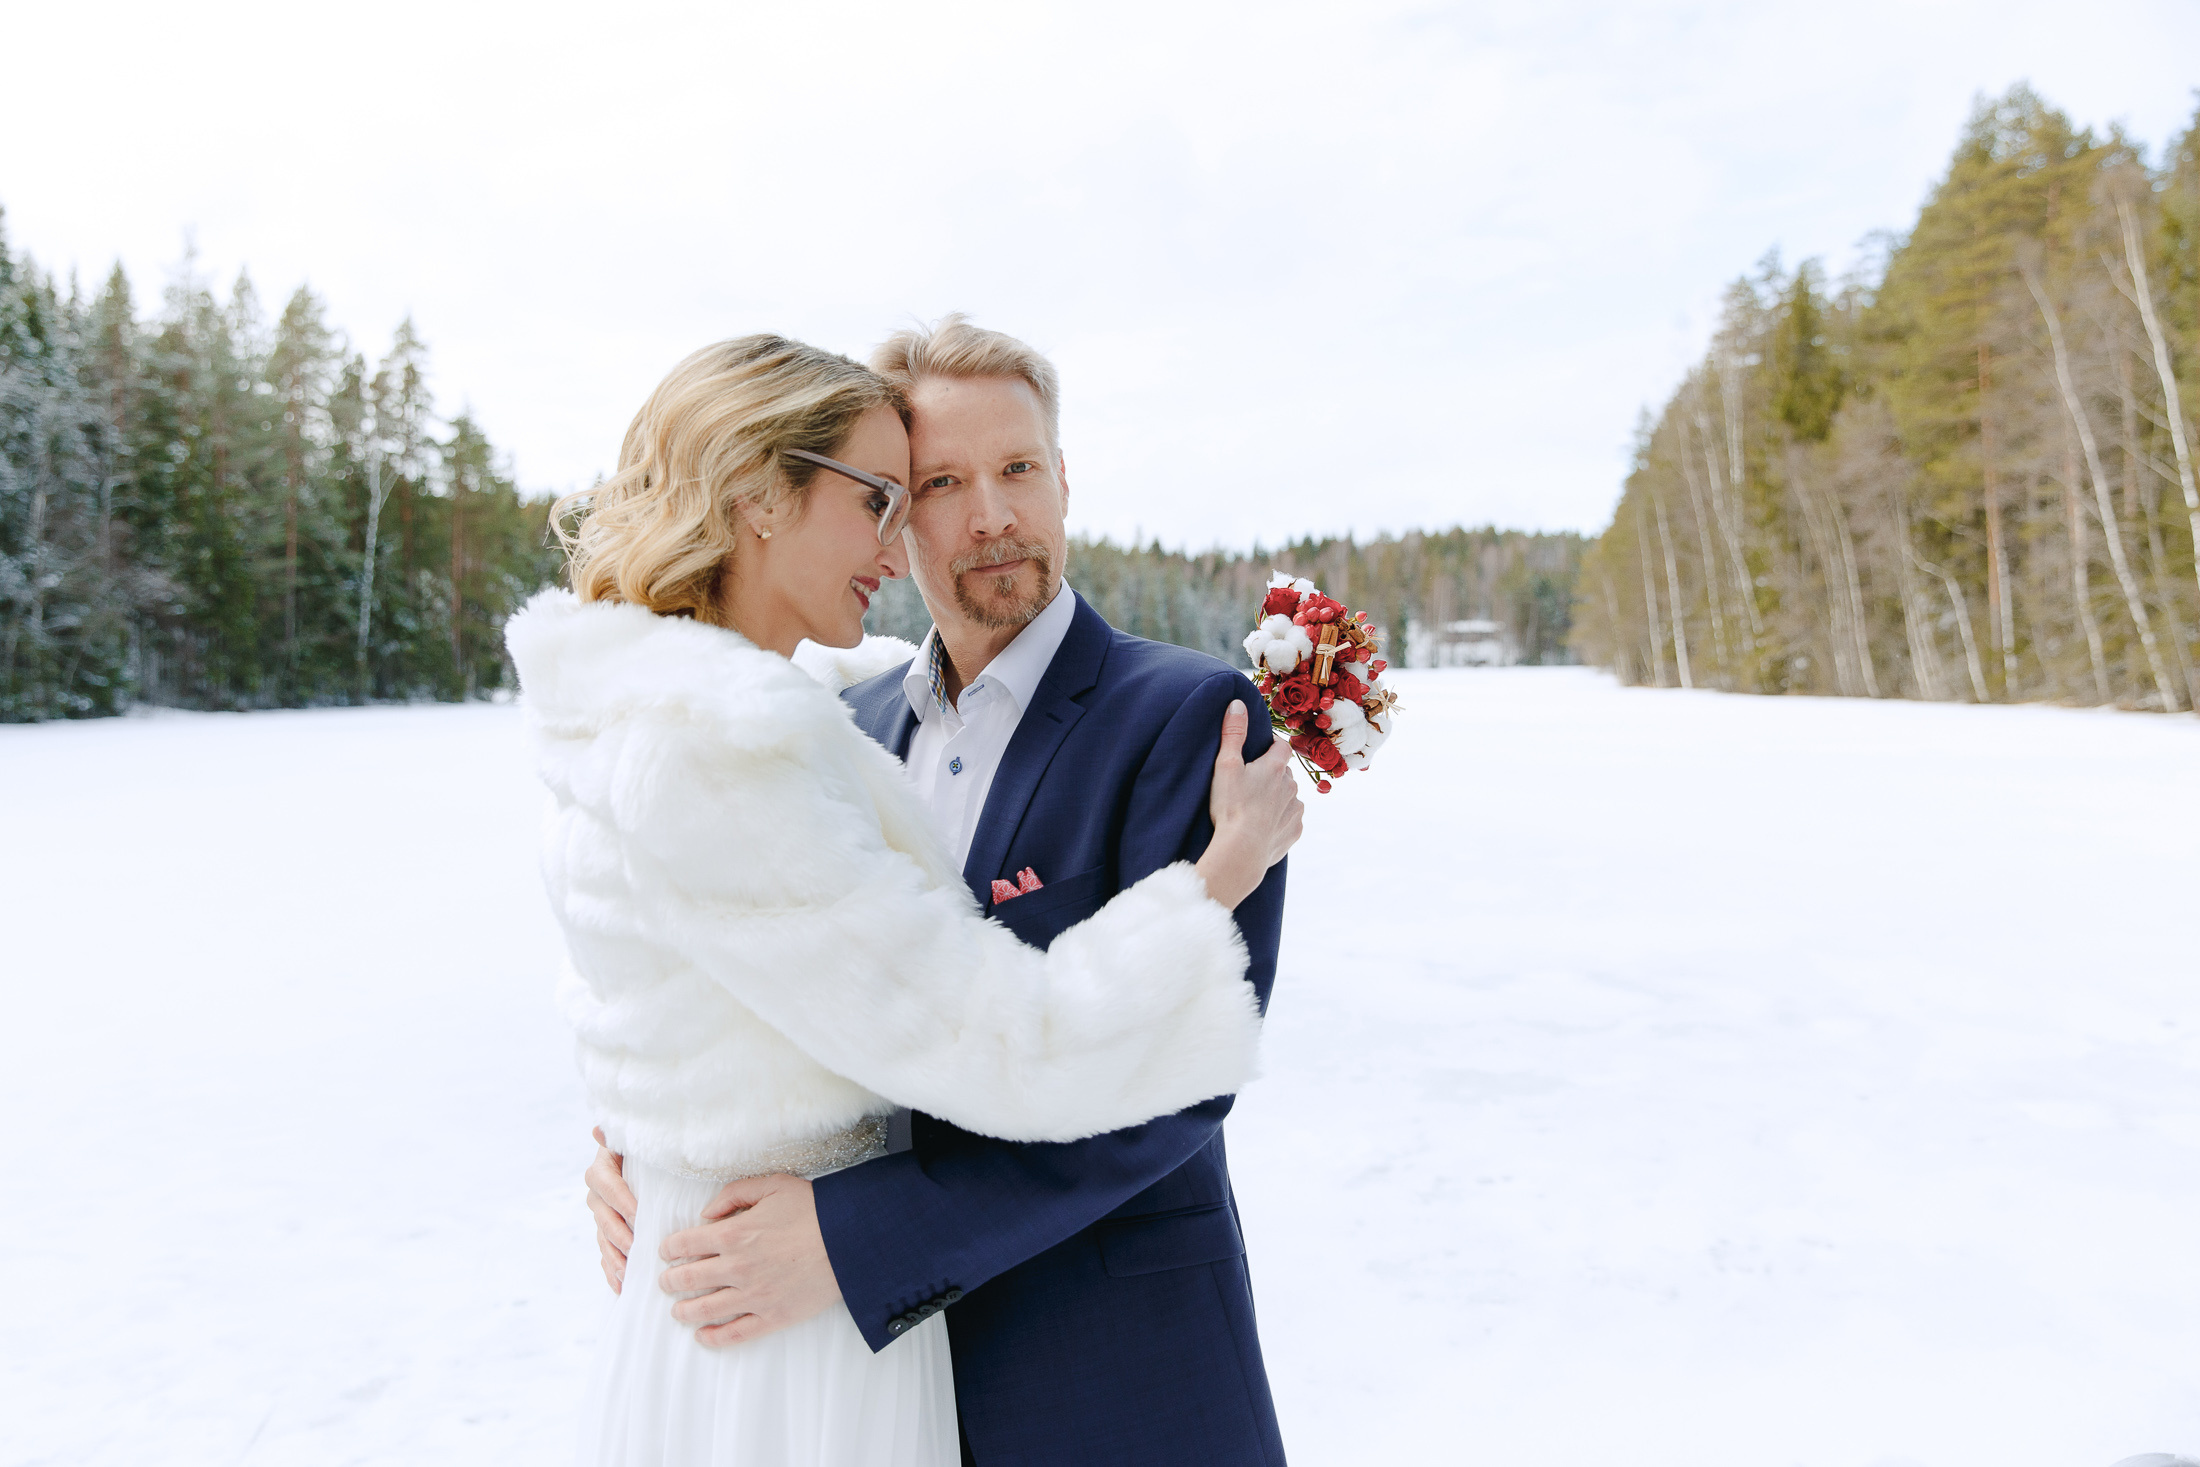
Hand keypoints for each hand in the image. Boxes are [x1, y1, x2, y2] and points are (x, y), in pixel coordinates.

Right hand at [586, 1126, 635, 1294]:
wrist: (645, 1163)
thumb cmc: (646, 1151)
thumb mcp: (636, 1142)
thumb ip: (621, 1136)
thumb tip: (598, 1129)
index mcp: (603, 1168)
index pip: (606, 1184)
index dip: (620, 1199)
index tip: (637, 1214)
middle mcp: (597, 1193)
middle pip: (602, 1216)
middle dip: (618, 1234)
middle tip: (635, 1250)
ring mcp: (600, 1216)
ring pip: (602, 1239)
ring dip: (613, 1258)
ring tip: (627, 1275)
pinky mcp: (606, 1233)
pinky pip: (604, 1254)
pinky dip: (611, 1270)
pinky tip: (620, 1287)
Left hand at [658, 1173, 843, 1347]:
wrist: (850, 1240)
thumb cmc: (814, 1209)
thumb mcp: (772, 1185)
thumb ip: (734, 1194)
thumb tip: (707, 1214)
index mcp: (732, 1234)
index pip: (684, 1244)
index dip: (669, 1249)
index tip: (666, 1252)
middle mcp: (736, 1268)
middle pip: (687, 1280)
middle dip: (670, 1281)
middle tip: (666, 1282)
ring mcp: (753, 1295)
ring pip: (704, 1310)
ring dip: (683, 1311)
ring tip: (678, 1310)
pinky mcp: (772, 1316)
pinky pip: (735, 1334)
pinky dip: (713, 1338)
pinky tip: (702, 1336)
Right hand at [1196, 699, 1303, 908]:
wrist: (1242, 852)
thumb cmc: (1231, 807)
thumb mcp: (1226, 765)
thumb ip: (1233, 733)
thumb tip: (1237, 703)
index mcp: (1275, 768)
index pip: (1281, 746)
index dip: (1272, 746)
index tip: (1259, 750)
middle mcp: (1292, 786)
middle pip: (1285, 773)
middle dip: (1272, 775)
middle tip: (1250, 783)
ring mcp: (1295, 810)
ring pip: (1289, 797)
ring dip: (1277, 799)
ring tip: (1254, 809)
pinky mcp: (1294, 832)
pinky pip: (1289, 821)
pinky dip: (1279, 821)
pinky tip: (1262, 828)